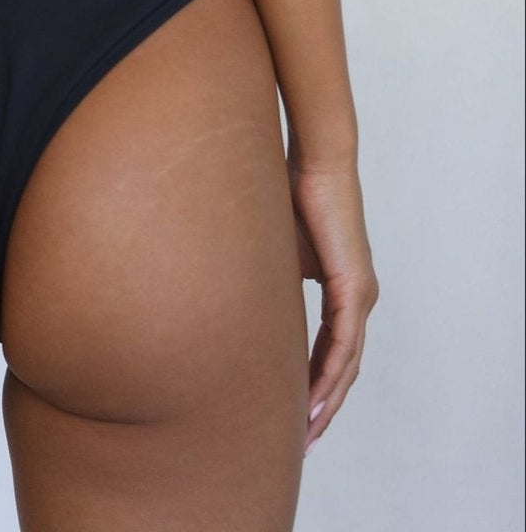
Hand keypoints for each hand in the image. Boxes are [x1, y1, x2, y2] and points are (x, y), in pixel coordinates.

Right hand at [287, 158, 378, 455]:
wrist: (315, 162)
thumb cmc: (291, 194)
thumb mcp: (275, 250)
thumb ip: (271, 281)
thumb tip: (242, 303)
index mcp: (342, 289)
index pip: (332, 349)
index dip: (313, 382)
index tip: (293, 412)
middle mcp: (358, 297)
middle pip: (344, 367)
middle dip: (323, 406)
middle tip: (301, 441)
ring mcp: (360, 294)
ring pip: (347, 363)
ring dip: (327, 400)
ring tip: (306, 430)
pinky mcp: (354, 287)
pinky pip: (344, 344)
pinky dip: (329, 374)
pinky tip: (314, 398)